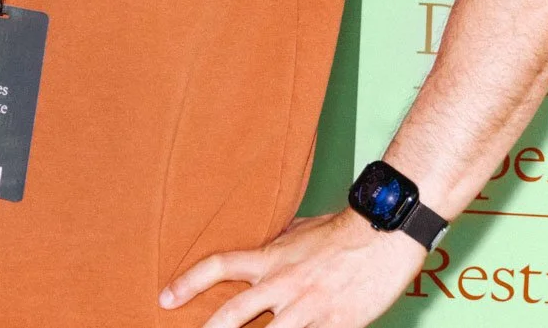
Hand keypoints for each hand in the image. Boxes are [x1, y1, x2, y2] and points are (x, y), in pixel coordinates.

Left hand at [158, 210, 424, 326]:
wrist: (383, 235)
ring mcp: (307, 308)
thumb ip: (278, 244)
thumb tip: (265, 244)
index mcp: (270, 259)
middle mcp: (282, 284)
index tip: (165, 298)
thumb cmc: (342, 230)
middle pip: (232, 313)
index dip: (187, 282)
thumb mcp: (300, 231)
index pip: (218, 266)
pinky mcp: (334, 325)